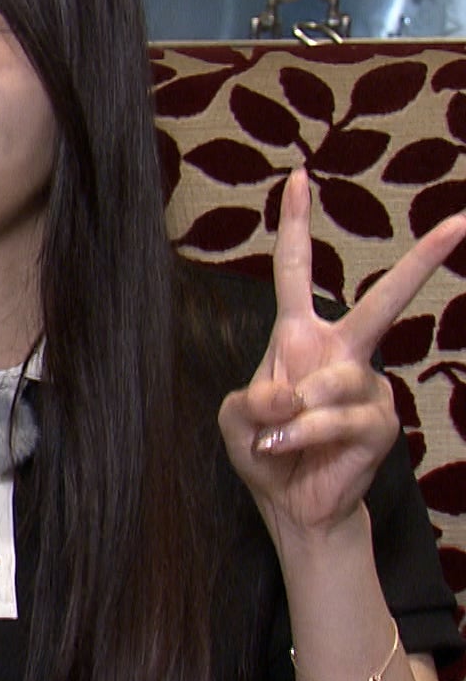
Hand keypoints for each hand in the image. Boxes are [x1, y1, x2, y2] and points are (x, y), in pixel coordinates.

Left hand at [220, 168, 465, 538]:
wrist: (291, 502)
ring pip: (331, 383)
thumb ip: (250, 400)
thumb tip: (291, 393)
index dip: (297, 225)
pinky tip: (286, 447)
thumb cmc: (266, 449)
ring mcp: (368, 386)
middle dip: (424, 261)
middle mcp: (342, 351)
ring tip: (274, 438)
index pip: (296, 271)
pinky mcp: (381, 423)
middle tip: (461, 222)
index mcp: (300, 335)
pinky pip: (336, 419)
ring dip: (291, 415)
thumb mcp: (237, 418)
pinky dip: (302, 435)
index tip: (299, 178)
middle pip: (383, 299)